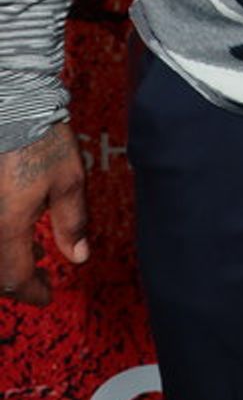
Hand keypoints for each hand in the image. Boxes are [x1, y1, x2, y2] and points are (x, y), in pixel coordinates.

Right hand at [0, 123, 88, 306]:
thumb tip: (78, 257)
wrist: (13, 104)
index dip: (33, 293)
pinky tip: (17, 229)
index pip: (14, 278)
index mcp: (7, 226)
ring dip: (8, 260)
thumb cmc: (41, 139)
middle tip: (40, 279)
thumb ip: (71, 223)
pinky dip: (2, 239)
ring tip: (33, 252)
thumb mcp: (68, 181)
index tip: (48, 295)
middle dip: (17, 280)